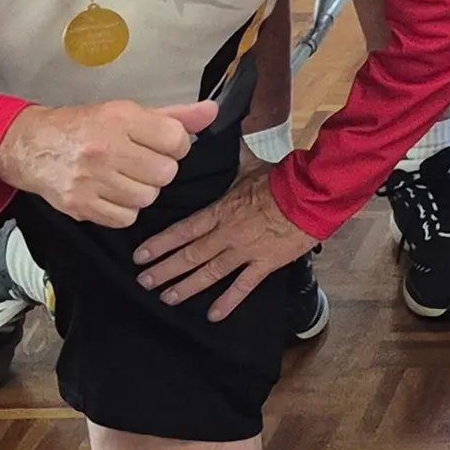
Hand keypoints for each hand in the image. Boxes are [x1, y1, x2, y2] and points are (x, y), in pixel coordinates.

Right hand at [0, 96, 211, 227]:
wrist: (30, 145)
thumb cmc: (84, 126)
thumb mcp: (126, 111)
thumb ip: (173, 115)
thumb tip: (212, 111)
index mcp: (121, 118)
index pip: (176, 141)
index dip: (175, 146)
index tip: (162, 145)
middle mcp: (106, 148)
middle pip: (165, 174)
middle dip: (159, 170)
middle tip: (140, 163)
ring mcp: (91, 179)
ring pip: (147, 198)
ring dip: (142, 191)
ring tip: (124, 177)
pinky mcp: (79, 205)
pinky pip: (126, 218)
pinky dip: (124, 210)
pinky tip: (112, 194)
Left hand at [133, 162, 313, 317]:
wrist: (310, 195)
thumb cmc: (281, 179)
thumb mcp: (250, 165)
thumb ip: (232, 157)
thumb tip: (219, 134)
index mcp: (220, 210)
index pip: (182, 230)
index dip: (159, 243)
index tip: (139, 255)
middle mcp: (226, 234)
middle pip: (189, 255)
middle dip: (164, 270)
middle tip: (143, 282)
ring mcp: (244, 251)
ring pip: (209, 273)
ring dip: (186, 287)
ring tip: (167, 298)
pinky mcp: (265, 263)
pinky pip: (243, 286)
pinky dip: (227, 301)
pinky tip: (213, 315)